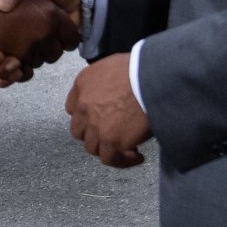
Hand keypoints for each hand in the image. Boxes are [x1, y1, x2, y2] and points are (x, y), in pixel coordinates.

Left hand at [66, 53, 151, 167]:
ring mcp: (95, 125)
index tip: (99, 120)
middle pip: (79, 130)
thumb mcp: (114, 65)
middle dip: (94, 134)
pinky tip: (137, 156)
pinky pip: (110, 159)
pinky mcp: (110, 141)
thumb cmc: (141, 68)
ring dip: (109, 149)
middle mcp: (84, 105)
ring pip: (92, 147)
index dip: (86, 116)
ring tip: (129, 148)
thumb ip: (105, 81)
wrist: (153, 79)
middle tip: (112, 134)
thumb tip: (114, 93)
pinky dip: (123, 161)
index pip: (73, 107)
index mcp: (83, 83)